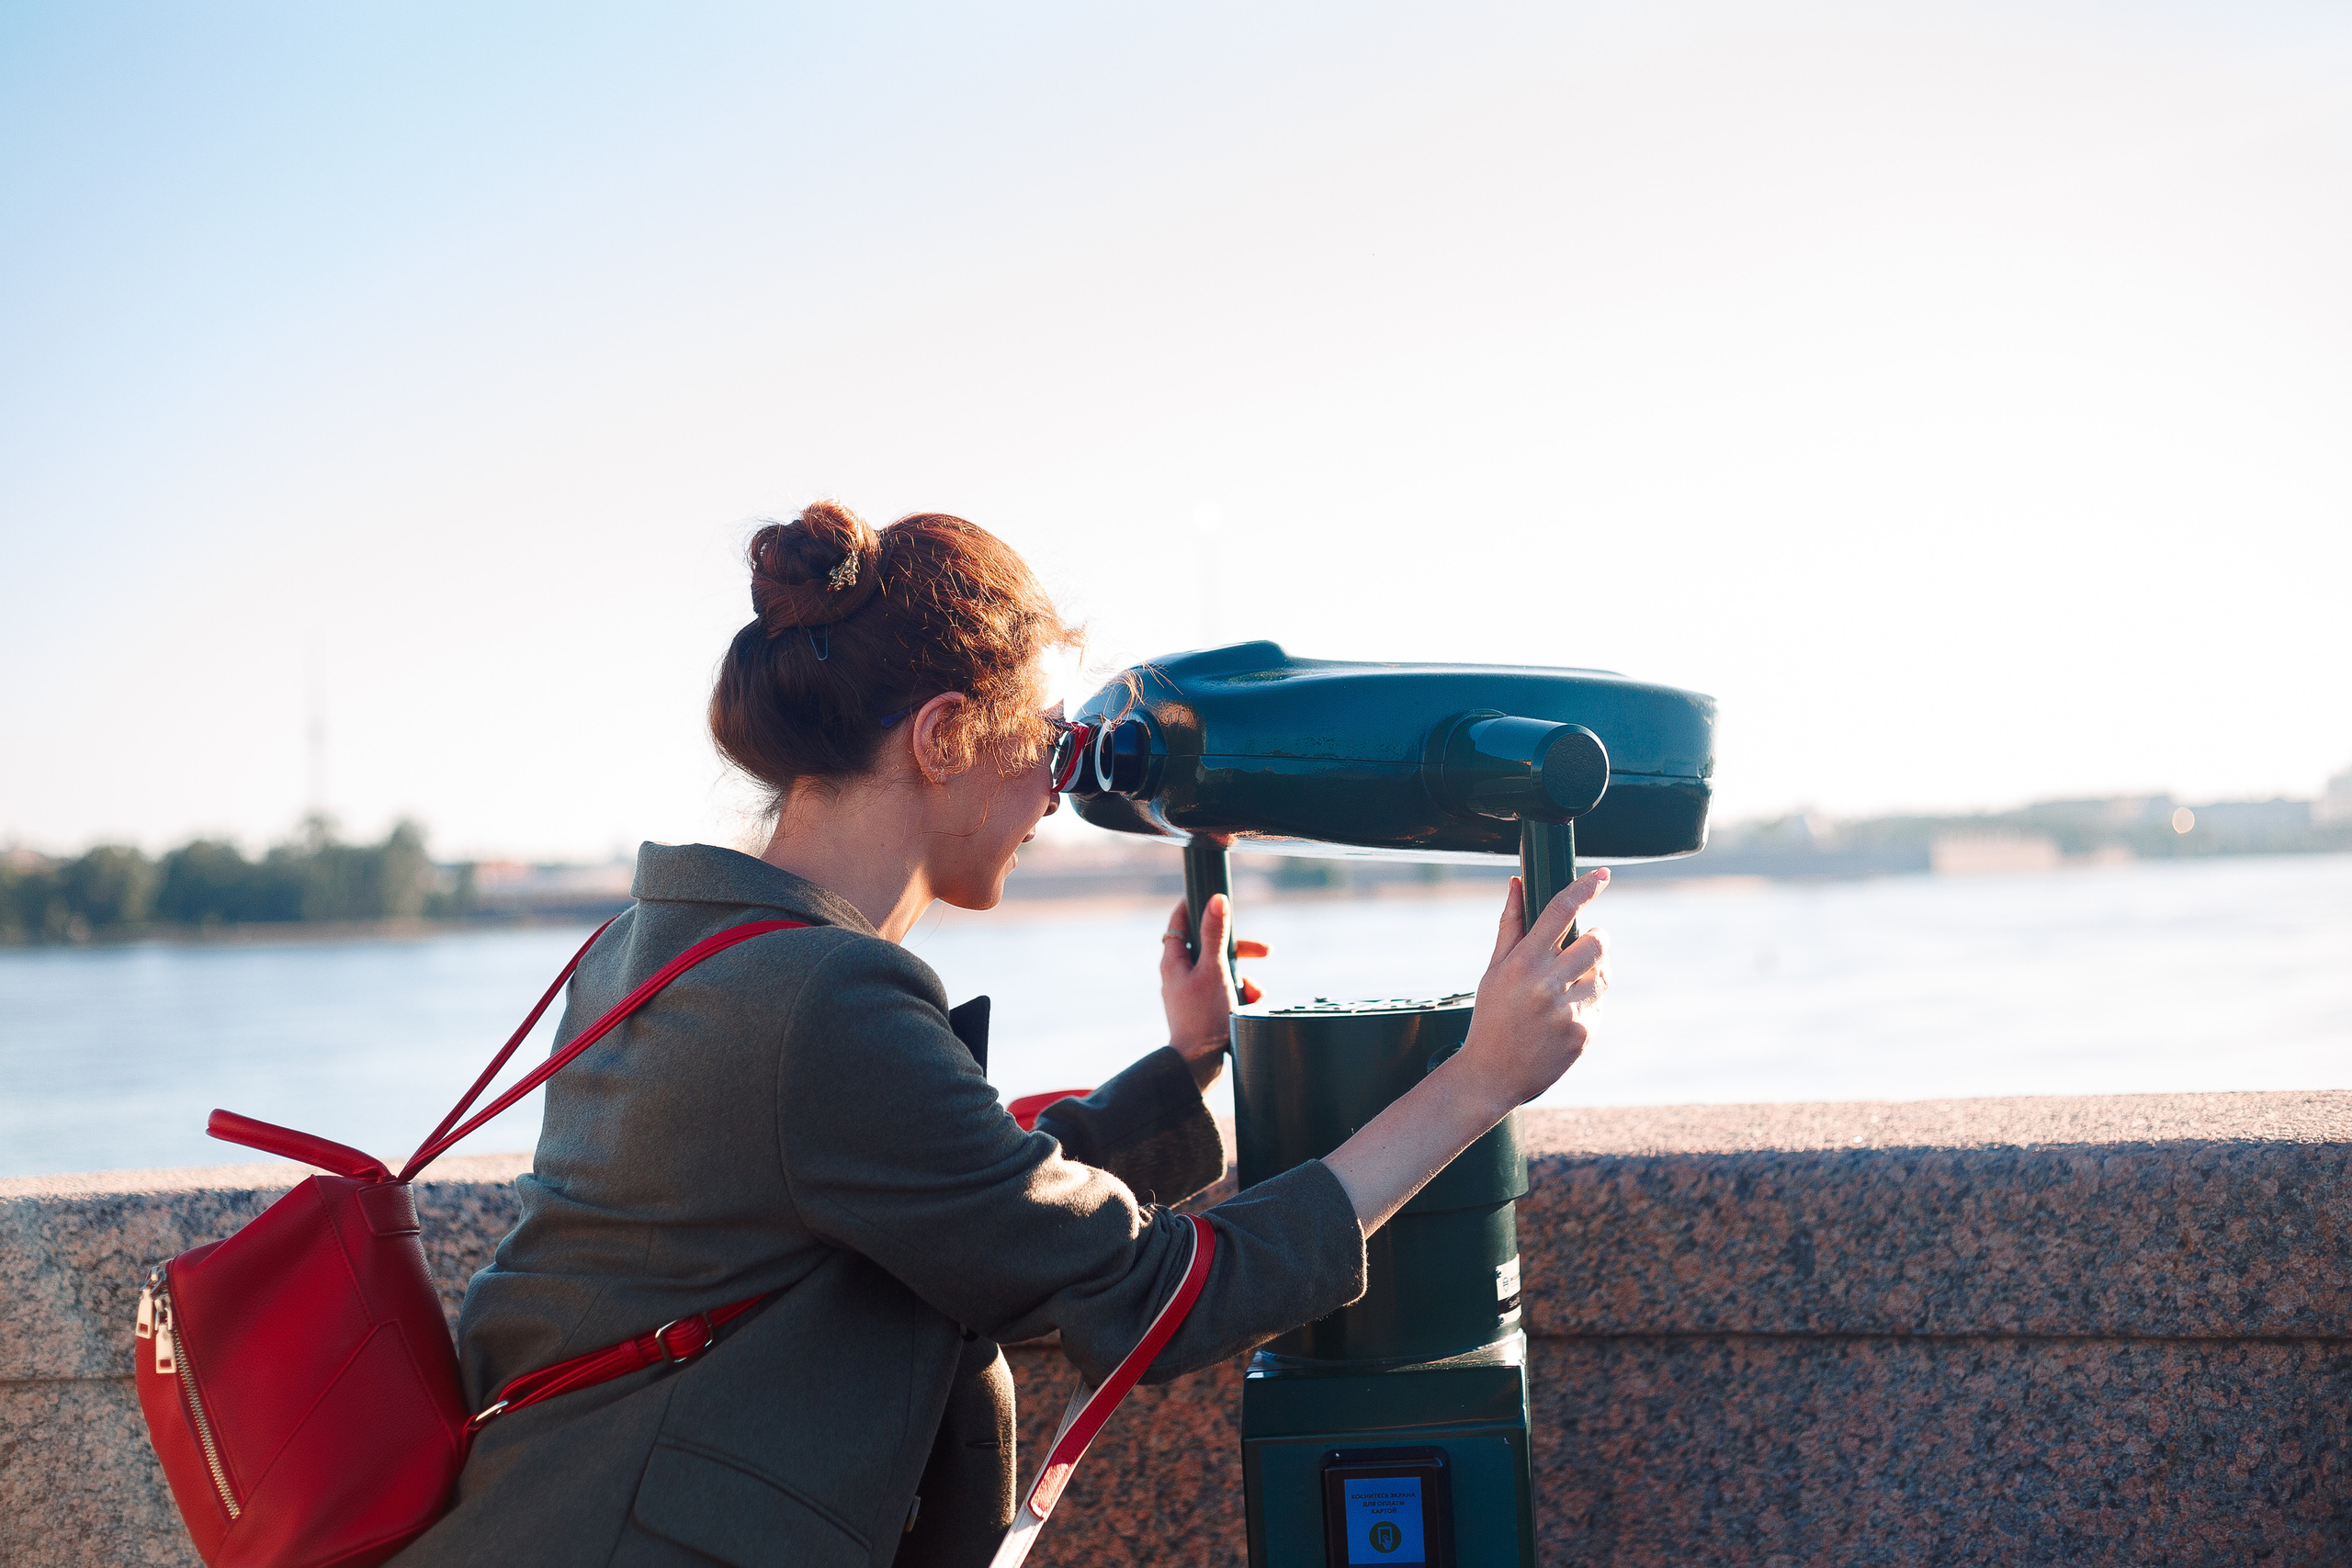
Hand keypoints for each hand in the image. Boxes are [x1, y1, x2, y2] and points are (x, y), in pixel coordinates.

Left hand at [1159, 893, 1270, 1091]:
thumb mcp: (1215, 970)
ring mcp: (1190, 993)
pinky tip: (1251, 1006)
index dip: (1195, 906)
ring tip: (1255, 993)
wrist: (1198, 1065)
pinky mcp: (1202, 1011)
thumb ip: (1216, 935)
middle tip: (1265, 950)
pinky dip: (1240, 996)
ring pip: (1222, 972)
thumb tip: (1217, 900)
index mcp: (1174, 961)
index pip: (1179, 921)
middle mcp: (1179, 974)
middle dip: (1239, 950)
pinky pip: (1224, 993)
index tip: (1212, 896)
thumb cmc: (1203, 1016)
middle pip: (1210, 947)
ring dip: (1244, 978)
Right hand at [1453, 870, 1610, 1111]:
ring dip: (1594, 971)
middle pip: (1597, 941)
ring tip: (1567, 986)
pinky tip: (1563, 1015)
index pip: (1560, 911)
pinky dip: (1588, 1002)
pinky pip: (1600, 1003)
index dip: (1586, 887)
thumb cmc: (1491, 1017)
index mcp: (1523, 962)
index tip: (1603, 875)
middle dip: (1596, 937)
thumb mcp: (1493, 970)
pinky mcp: (1584, 1032)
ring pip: (1604, 973)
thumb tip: (1517, 882)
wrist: (1493, 1074)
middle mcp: (1547, 983)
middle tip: (1583, 945)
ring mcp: (1568, 1010)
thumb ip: (1510, 925)